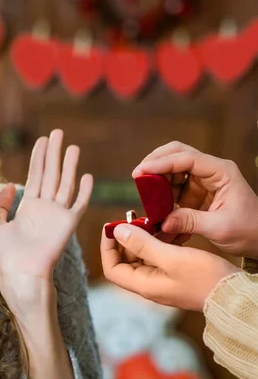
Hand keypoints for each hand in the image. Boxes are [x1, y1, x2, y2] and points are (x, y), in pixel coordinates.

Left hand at [0, 130, 92, 305]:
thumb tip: (10, 185)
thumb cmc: (6, 257)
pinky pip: (78, 204)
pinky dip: (84, 191)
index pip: (35, 176)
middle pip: (51, 174)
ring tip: (72, 146)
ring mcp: (57, 215)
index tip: (42, 140)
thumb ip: (0, 205)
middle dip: (54, 153)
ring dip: (69, 165)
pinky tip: (87, 175)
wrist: (20, 275)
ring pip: (65, 183)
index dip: (38, 158)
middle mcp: (44, 208)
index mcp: (28, 208)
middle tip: (57, 132)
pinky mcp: (67, 224)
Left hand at [101, 223, 240, 310]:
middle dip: (125, 239)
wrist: (233, 293)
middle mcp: (149, 284)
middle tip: (132, 218)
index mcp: (144, 285)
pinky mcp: (173, 274)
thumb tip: (117, 231)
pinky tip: (165, 229)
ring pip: (141, 256)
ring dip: (141, 238)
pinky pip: (157, 256)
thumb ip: (143, 244)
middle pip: (125, 260)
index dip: (107, 248)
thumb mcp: (172, 257)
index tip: (111, 228)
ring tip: (148, 220)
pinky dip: (156, 242)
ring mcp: (161, 280)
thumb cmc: (205, 279)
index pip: (111, 269)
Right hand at [133, 141, 257, 258]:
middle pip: (176, 154)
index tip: (141, 172)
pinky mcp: (195, 193)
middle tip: (137, 176)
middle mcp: (210, 171)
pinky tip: (155, 207)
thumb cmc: (250, 230)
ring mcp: (201, 181)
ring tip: (145, 196)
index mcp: (221, 172)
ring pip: (171, 170)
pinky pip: (172, 188)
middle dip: (155, 162)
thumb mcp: (220, 228)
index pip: (187, 159)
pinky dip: (161, 195)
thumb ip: (189, 222)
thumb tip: (162, 222)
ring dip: (156, 181)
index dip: (162, 163)